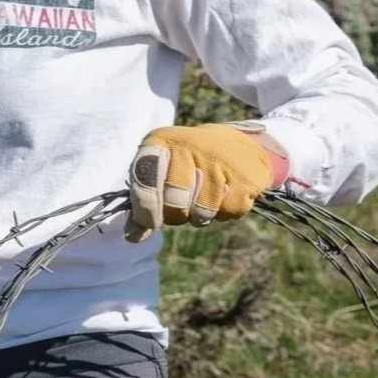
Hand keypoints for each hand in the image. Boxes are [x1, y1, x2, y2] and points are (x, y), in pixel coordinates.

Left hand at [125, 123, 286, 241]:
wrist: (236, 145)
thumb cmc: (187, 164)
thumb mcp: (160, 171)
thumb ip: (144, 201)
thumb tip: (133, 237)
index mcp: (160, 141)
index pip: (144, 176)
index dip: (145, 207)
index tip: (149, 223)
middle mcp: (188, 145)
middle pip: (175, 200)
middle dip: (175, 215)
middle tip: (181, 209)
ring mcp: (219, 159)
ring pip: (203, 211)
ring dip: (200, 216)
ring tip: (202, 201)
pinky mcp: (245, 176)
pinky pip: (228, 212)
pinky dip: (224, 214)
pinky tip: (223, 197)